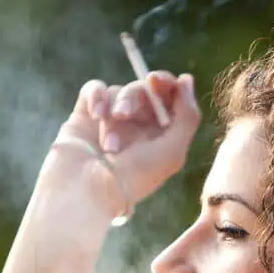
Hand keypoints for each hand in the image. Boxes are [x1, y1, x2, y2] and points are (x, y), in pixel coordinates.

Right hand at [52, 71, 201, 209]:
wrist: (86, 193)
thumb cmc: (132, 179)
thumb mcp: (171, 152)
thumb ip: (187, 116)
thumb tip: (187, 79)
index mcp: (162, 137)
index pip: (170, 98)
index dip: (166, 83)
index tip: (155, 80)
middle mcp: (138, 128)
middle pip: (144, 91)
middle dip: (136, 98)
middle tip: (123, 113)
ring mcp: (111, 121)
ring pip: (119, 92)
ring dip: (114, 112)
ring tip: (108, 143)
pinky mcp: (86, 116)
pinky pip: (94, 90)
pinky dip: (96, 97)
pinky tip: (95, 115)